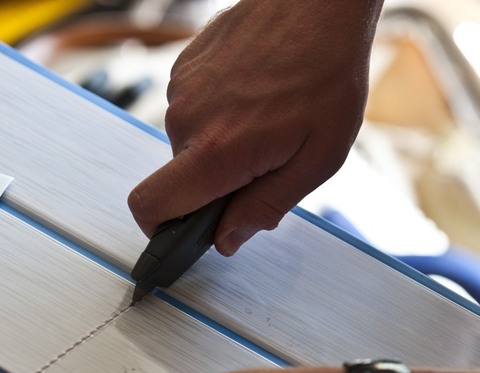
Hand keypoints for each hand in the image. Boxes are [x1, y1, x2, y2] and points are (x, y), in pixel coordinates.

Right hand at [128, 0, 383, 255]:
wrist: (318, 4)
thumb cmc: (328, 76)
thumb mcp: (316, 161)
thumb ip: (264, 207)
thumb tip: (226, 241)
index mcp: (214, 151)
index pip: (150, 207)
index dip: (160, 231)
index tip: (182, 235)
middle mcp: (185, 119)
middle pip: (178, 178)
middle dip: (215, 183)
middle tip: (266, 159)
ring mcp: (180, 88)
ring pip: (187, 143)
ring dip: (220, 145)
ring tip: (267, 118)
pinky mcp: (184, 65)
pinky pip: (192, 109)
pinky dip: (219, 113)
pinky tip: (256, 94)